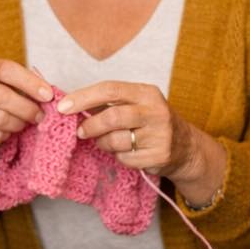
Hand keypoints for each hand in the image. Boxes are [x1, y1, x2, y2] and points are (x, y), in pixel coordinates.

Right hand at [0, 58, 53, 170]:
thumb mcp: (8, 82)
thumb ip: (26, 84)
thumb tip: (49, 94)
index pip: (6, 69)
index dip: (29, 82)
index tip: (48, 95)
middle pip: (1, 96)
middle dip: (26, 108)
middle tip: (40, 116)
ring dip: (18, 124)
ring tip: (24, 123)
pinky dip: (6, 135)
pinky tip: (8, 131)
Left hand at [56, 80, 192, 178]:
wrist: (185, 147)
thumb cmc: (150, 122)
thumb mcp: (135, 105)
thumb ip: (107, 103)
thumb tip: (70, 105)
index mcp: (147, 92)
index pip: (110, 89)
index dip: (83, 98)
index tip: (63, 107)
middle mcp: (156, 111)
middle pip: (112, 117)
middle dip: (90, 125)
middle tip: (80, 131)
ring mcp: (160, 135)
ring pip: (116, 140)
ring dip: (104, 143)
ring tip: (106, 142)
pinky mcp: (160, 156)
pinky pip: (125, 158)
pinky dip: (118, 157)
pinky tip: (126, 152)